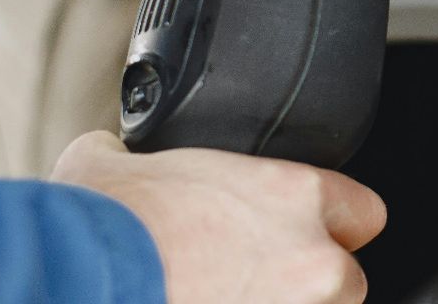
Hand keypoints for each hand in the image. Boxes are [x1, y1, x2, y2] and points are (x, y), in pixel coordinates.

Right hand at [52, 131, 385, 303]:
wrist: (74, 280)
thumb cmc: (100, 227)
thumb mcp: (120, 162)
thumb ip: (141, 154)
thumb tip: (114, 149)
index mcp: (295, 196)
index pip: (363, 212)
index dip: (329, 224)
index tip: (296, 235)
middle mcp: (311, 261)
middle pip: (346, 280)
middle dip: (305, 283)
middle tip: (251, 281)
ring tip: (225, 300)